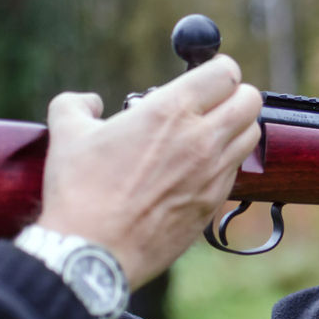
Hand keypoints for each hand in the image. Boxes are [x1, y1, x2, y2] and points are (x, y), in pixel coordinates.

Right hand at [36, 55, 261, 289]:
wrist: (94, 251)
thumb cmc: (80, 192)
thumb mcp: (68, 134)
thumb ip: (77, 105)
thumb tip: (90, 102)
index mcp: (170, 110)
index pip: (224, 72)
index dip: (219, 67)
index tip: (209, 73)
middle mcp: (202, 138)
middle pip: (251, 99)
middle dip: (236, 94)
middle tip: (215, 100)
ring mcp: (214, 171)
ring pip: (251, 134)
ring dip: (237, 126)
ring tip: (212, 131)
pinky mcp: (215, 200)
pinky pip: (237, 169)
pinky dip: (227, 160)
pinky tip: (201, 165)